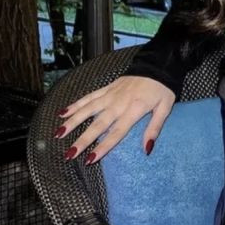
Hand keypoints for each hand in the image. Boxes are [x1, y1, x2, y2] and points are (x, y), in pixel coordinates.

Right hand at [54, 75, 175, 163]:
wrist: (157, 65)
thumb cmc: (163, 89)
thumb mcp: (165, 109)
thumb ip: (154, 128)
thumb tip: (147, 149)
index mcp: (133, 110)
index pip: (116, 133)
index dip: (103, 147)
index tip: (90, 159)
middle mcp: (118, 103)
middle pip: (98, 124)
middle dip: (83, 140)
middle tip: (69, 153)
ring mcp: (110, 94)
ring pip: (88, 109)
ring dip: (72, 122)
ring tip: (59, 134)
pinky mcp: (107, 88)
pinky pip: (89, 97)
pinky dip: (75, 104)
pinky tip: (63, 112)